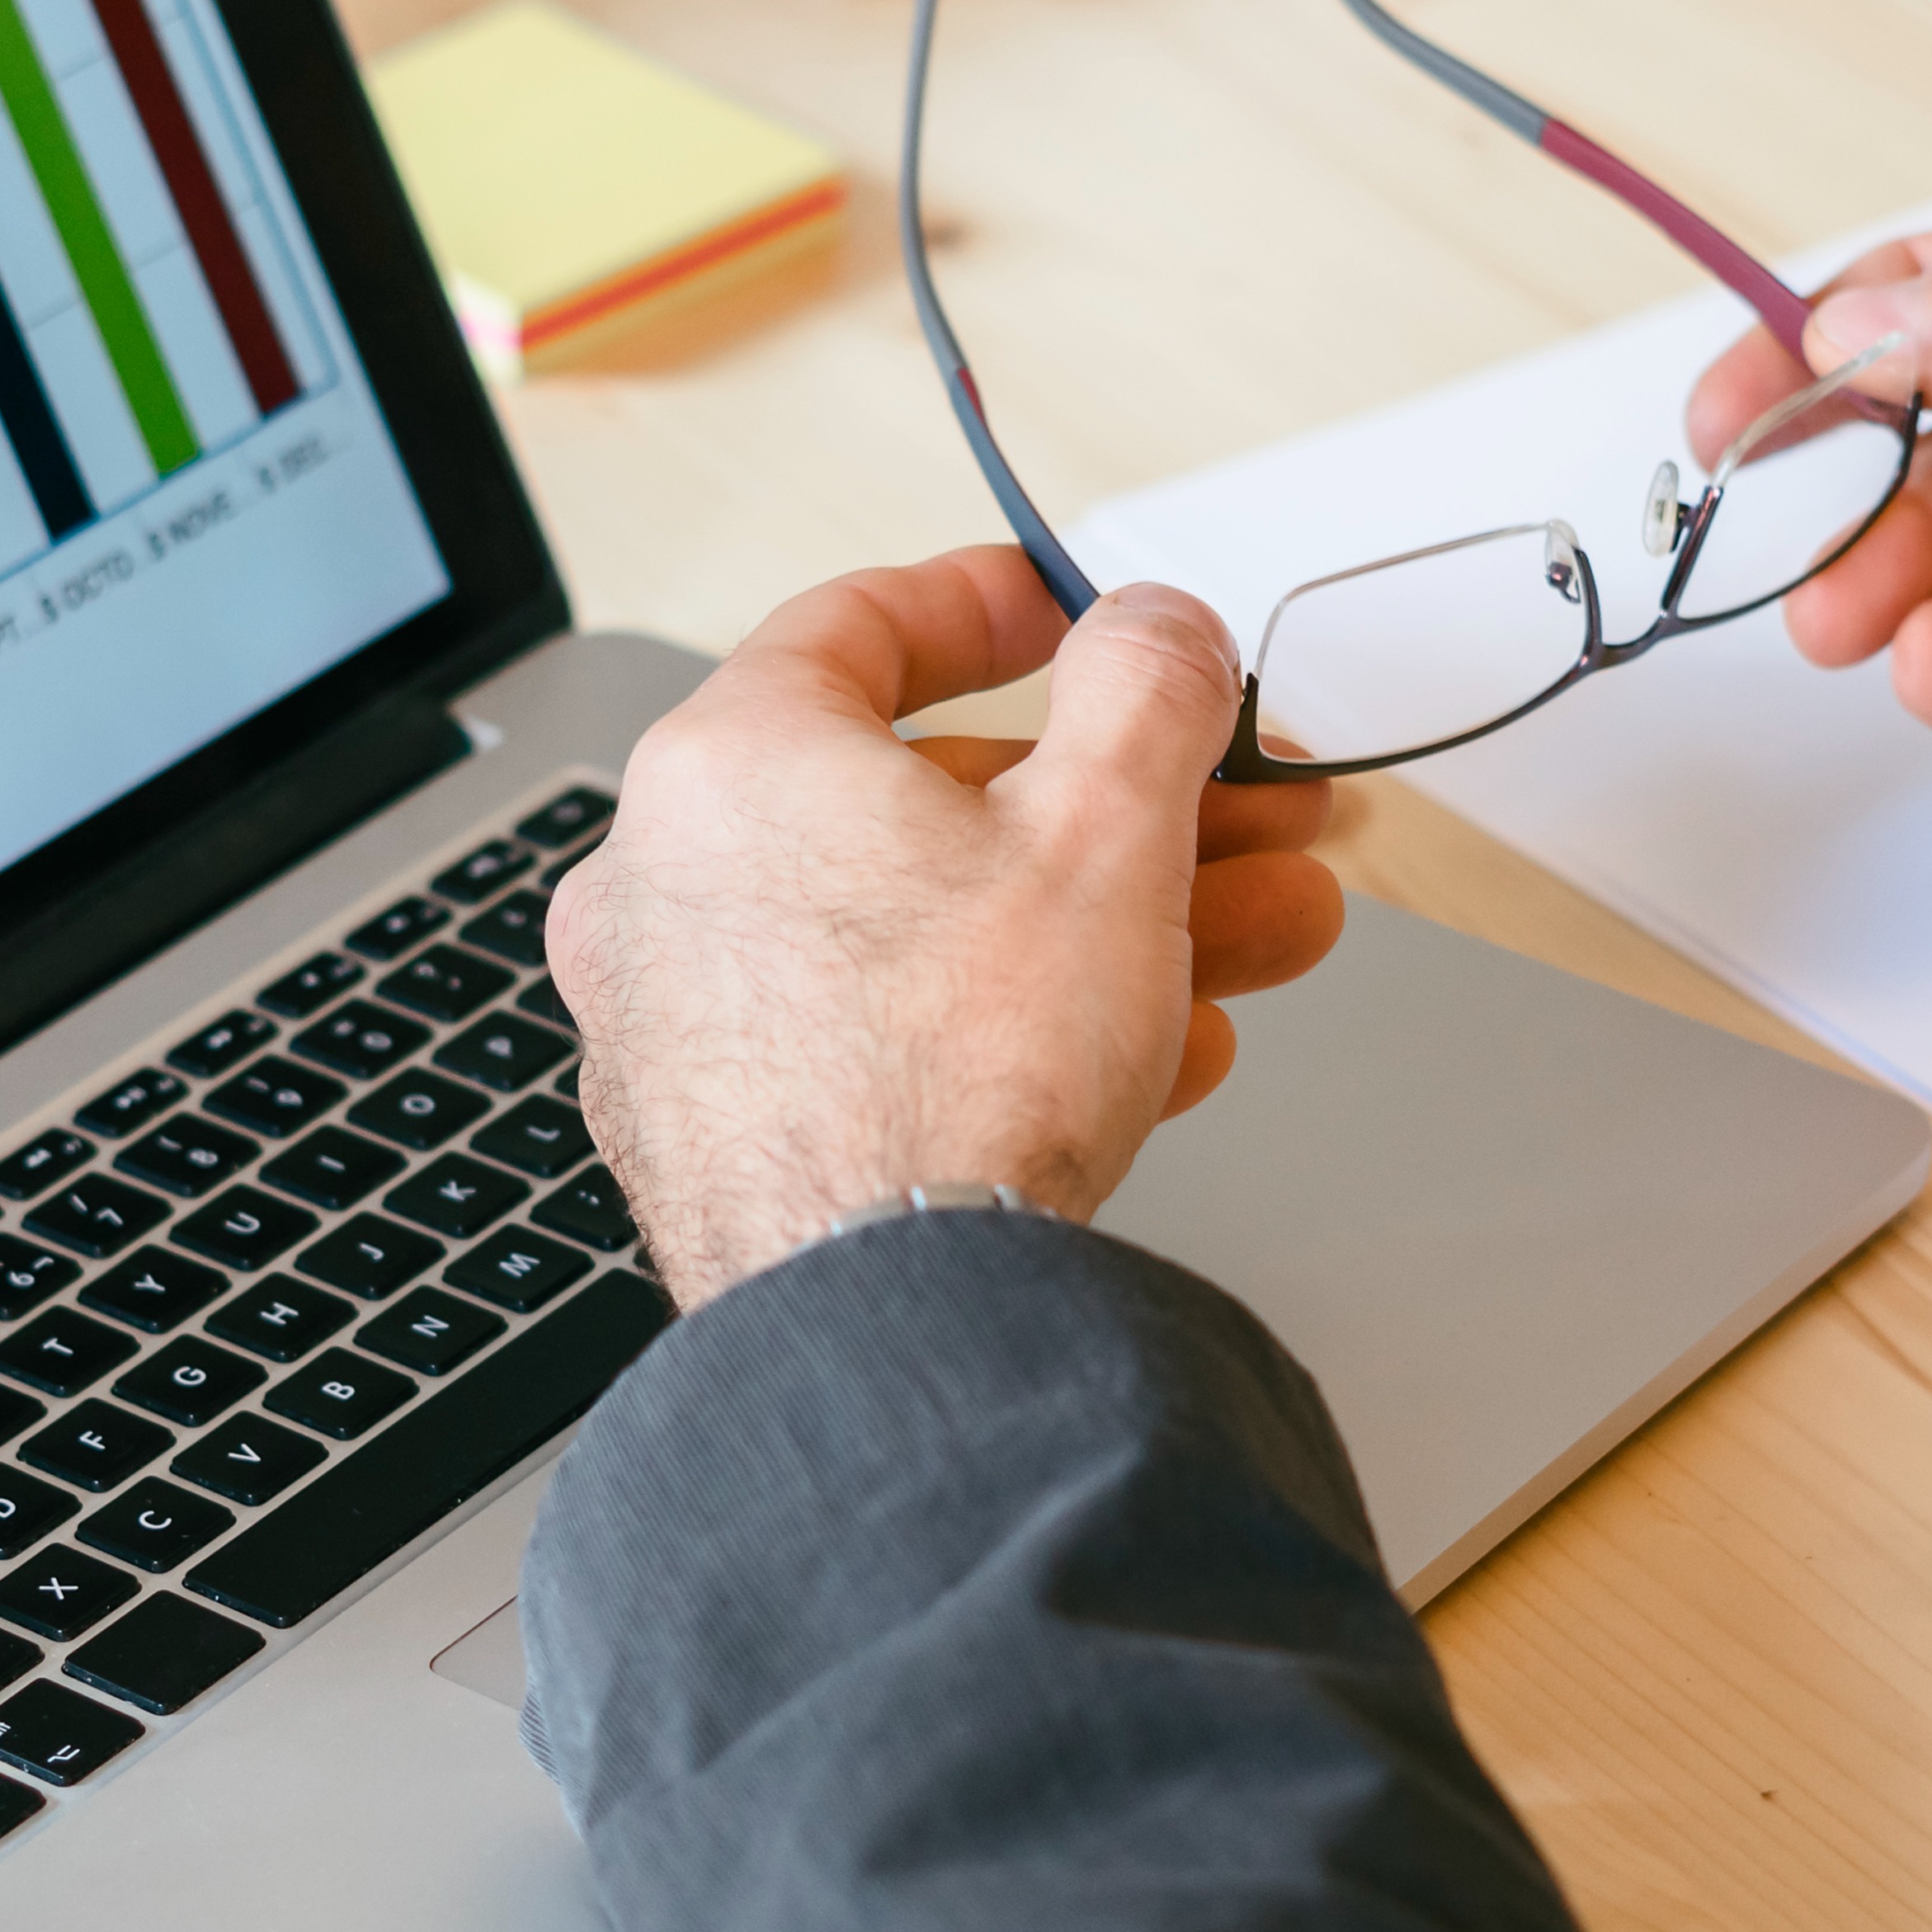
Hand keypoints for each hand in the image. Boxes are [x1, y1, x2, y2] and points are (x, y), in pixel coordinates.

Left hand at [545, 547, 1352, 1303]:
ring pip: (928, 929)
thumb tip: (1159, 628)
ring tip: (1260, 936)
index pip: (859, 624)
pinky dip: (1018, 1026)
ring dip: (1108, 920)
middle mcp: (671, 884)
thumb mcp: (1106, 827)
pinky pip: (889, 1038)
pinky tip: (1161, 1048)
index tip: (1074, 618)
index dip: (994, 606)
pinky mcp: (722, 1138)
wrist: (887, 1326)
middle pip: (929, 799)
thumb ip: (1146, 688)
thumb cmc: (952, 1080)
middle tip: (1239, 810)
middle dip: (1122, 805)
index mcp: (730, 763)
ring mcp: (686, 1024)